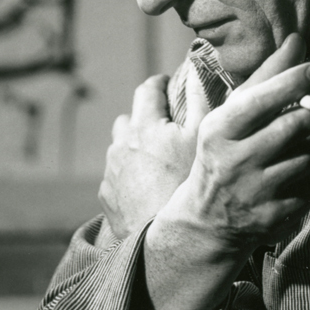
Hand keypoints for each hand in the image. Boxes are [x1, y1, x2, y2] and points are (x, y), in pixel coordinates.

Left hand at [98, 73, 203, 238]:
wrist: (164, 240)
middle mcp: (120, 144)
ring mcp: (111, 172)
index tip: (168, 83)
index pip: (147, 89)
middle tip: (164, 126)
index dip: (159, 83)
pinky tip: (145, 186)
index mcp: (144, 125)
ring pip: (119, 148)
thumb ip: (200, 99)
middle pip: (128, 118)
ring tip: (156, 160)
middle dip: (144, 117)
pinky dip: (127, 174)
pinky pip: (114, 175)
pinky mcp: (106, 196)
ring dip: (134, 147)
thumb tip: (197, 69)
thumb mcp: (202, 138)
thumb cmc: (187, 186)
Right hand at [158, 34, 309, 259]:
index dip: (294, 80)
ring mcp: (259, 191)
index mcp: (221, 130)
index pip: (261, 101)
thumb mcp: (232, 113)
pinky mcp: (278, 215)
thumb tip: (298, 41)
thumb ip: (266, 77)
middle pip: (294, 126)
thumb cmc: (224, 151)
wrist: (207, 219)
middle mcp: (237, 161)